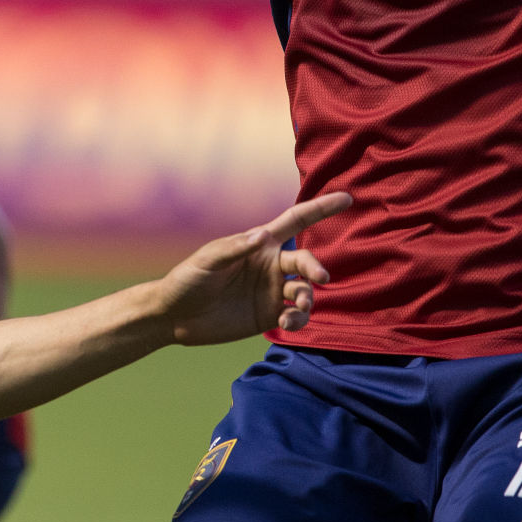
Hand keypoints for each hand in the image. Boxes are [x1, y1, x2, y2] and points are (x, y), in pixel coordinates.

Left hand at [155, 193, 349, 345]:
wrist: (174, 315)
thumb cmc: (188, 279)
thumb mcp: (208, 261)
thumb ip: (235, 249)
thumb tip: (263, 235)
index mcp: (259, 243)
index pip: (296, 221)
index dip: (321, 209)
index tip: (347, 199)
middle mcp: (271, 266)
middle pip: (305, 261)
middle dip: (316, 267)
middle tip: (321, 277)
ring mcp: (273, 291)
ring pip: (306, 291)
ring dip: (307, 299)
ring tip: (296, 309)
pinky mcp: (271, 315)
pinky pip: (297, 316)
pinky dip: (300, 319)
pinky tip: (288, 322)